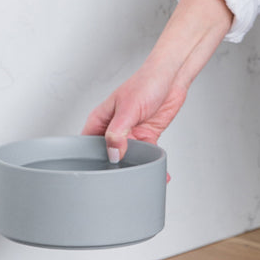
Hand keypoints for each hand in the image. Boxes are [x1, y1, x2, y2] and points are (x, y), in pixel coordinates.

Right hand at [80, 0, 232, 166]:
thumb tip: (112, 154)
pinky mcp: (146, 136)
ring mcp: (130, 134)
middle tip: (118, 182)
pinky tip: (156, 173)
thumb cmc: (146, 82)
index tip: (96, 173)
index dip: (89, 160)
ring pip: (127, 157)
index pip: (87, 144)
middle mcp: (113, 129)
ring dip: (133, 168)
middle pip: (107, 154)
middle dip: (112, 168)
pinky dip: (151, 163)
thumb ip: (117, 133)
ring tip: (137, 180)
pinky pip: (146, 155)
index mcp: (101, 120)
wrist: (172, 77)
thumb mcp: (128, 109)